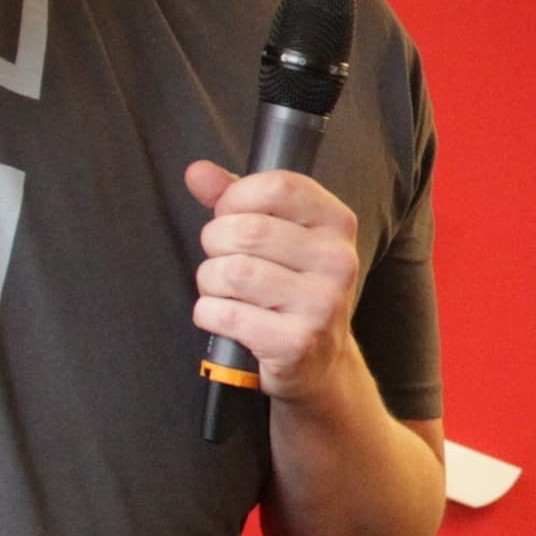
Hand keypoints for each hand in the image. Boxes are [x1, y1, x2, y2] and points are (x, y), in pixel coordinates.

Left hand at [185, 162, 364, 402]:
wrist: (316, 363)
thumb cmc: (289, 290)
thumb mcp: (275, 236)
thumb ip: (236, 199)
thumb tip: (197, 172)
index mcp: (337, 223)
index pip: (276, 186)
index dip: (235, 198)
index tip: (229, 215)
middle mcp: (337, 261)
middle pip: (248, 230)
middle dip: (215, 243)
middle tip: (221, 259)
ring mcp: (322, 304)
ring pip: (233, 272)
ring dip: (210, 281)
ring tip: (223, 290)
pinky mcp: (297, 343)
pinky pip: (226, 314)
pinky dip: (210, 315)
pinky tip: (225, 319)